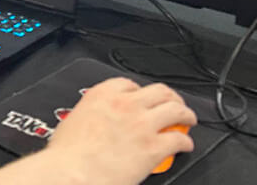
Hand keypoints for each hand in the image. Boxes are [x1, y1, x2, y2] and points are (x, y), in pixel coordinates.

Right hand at [41, 78, 195, 184]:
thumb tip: (93, 123)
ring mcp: (142, 124)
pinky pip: (179, 140)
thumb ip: (90, 115)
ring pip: (176, 110)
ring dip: (186, 113)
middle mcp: (126, 104)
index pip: (128, 84)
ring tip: (188, 118)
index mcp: (103, 96)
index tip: (142, 97)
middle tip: (174, 103)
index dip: (140, 91)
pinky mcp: (154, 147)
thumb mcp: (72, 122)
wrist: (72, 173)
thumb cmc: (67, 155)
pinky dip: (185, 143)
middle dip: (170, 96)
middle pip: (159, 91)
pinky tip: (185, 145)